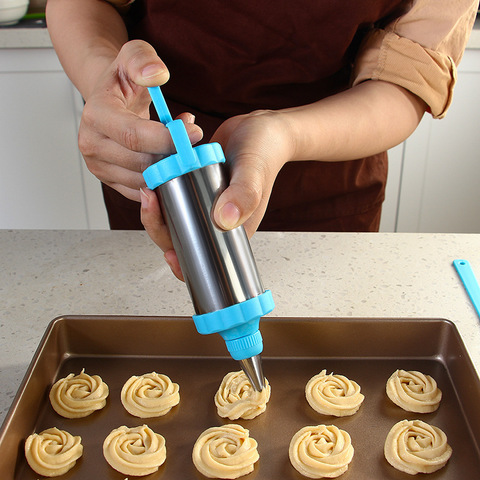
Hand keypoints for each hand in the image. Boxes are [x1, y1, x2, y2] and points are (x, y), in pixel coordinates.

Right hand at [78, 39, 202, 201]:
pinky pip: (142, 191)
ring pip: (144, 181)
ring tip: (179, 147)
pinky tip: (168, 160)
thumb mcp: (133, 54)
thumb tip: (157, 75)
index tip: (194, 133)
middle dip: (173, 155)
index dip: (168, 139)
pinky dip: (161, 180)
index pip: (134, 136)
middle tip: (193, 141)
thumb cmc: (122, 79)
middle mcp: (92, 144)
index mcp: (96, 115)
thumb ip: (144, 60)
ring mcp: (99, 166)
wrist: (108, 98)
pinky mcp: (110, 181)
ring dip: (169, 168)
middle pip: (142, 162)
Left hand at [140, 109, 294, 280]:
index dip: (182, 261)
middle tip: (151, 199)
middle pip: (178, 236)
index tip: (169, 253)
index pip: (202, 255)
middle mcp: (214, 219)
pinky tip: (158, 165)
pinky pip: (172, 191)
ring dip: (155, 204)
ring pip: (170, 214)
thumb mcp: (254, 171)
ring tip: (150, 183)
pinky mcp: (192, 185)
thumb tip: (224, 220)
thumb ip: (245, 194)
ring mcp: (201, 202)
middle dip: (158, 224)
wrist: (260, 127)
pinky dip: (162, 182)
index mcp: (231, 228)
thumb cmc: (265, 152)